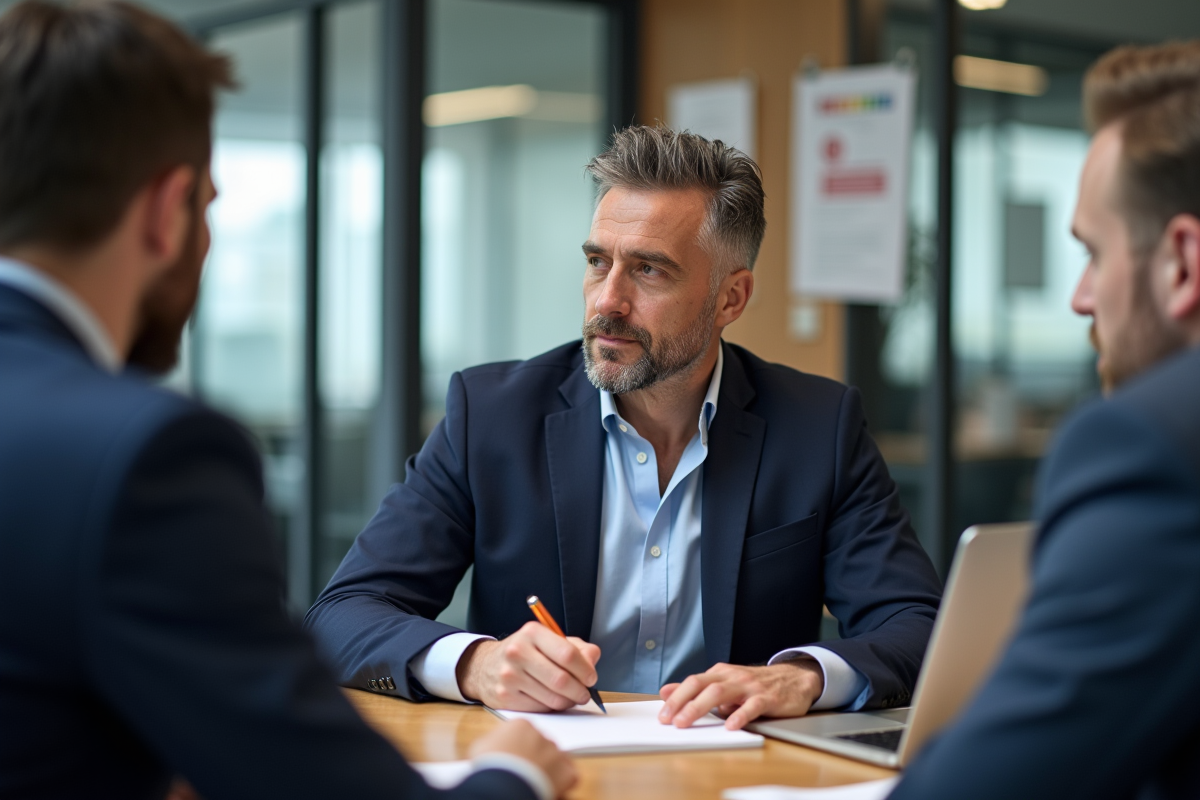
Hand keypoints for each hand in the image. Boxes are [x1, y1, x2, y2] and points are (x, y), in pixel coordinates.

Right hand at [457, 621, 601, 710]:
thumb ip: (577, 648)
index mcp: (533, 632)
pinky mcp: (504, 696)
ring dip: (568, 702)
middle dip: (580, 691)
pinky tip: (551, 700)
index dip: (585, 670)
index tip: (591, 678)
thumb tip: (592, 661)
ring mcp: (509, 675)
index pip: (568, 654)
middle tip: (585, 694)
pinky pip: (540, 708)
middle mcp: (518, 652)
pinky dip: (552, 707)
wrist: (484, 666)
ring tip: (570, 698)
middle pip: (562, 680)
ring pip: (553, 698)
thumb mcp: (549, 640)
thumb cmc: (525, 652)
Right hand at [471, 719, 577, 797]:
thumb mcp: (481, 746)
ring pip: (556, 759)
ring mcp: (557, 752)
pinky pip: (569, 775)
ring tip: (534, 780)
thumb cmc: (490, 765)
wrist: (504, 782)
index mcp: (522, 725)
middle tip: (524, 771)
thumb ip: (493, 740)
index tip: (514, 757)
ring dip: (548, 769)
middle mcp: (543, 735)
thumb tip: (495, 745)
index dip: (519, 747)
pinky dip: (562, 782)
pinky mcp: (567, 771)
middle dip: (535, 757)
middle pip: (541, 745)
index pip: (525, 733)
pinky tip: (548, 786)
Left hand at [657, 658, 824, 729]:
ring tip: (687, 722)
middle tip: (669, 720)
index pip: (692, 682)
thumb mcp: (724, 683)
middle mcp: (732, 677)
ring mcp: (749, 687)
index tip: (662, 716)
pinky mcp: (768, 698)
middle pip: (701, 685)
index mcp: (720, 673)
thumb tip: (666, 691)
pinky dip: (740, 715)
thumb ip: (697, 689)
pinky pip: (752, 706)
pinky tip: (731, 726)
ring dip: (700, 707)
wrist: (794, 679)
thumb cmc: (755, 685)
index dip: (675, 698)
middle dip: (682, 702)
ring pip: (721, 693)